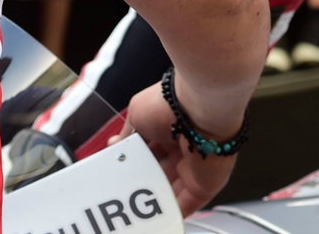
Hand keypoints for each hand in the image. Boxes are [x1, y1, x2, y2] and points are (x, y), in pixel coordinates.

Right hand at [117, 82, 240, 213]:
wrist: (199, 109)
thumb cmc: (170, 104)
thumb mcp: (137, 114)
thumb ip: (128, 135)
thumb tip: (115, 145)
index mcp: (169, 129)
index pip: (149, 151)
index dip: (134, 161)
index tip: (119, 169)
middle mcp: (183, 148)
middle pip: (158, 173)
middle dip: (141, 181)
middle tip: (123, 188)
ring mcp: (194, 168)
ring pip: (170, 191)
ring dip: (153, 198)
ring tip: (132, 204)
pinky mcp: (204, 185)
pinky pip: (186, 204)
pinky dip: (171, 211)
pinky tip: (154, 214)